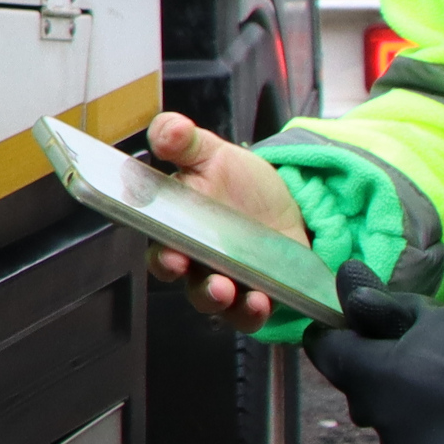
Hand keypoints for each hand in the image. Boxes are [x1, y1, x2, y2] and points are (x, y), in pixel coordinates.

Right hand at [143, 111, 303, 324]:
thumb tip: (167, 129)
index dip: (163, 258)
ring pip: (216, 304)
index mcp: (176, 230)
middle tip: (216, 285)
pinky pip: (248, 314)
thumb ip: (183, 140)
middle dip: (201, 289)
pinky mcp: (257, 293)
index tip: (173, 257)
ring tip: (242, 296)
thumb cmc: (236, 181)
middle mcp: (196, 262)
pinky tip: (264, 301)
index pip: (160, 250)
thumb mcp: (211, 152)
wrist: (284, 199)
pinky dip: (253, 313)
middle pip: (189, 286)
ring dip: (226, 305)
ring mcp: (226, 281)